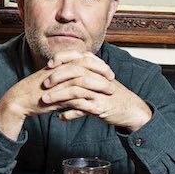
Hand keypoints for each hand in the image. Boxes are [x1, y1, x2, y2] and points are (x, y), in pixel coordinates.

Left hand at [38, 52, 152, 131]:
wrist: (131, 109)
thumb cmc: (111, 94)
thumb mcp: (99, 79)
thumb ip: (85, 71)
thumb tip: (66, 68)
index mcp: (97, 68)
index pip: (77, 56)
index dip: (62, 58)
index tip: (49, 64)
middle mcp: (98, 77)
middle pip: (74, 72)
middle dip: (57, 77)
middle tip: (44, 85)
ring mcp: (99, 92)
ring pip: (75, 91)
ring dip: (58, 96)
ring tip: (45, 101)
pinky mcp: (100, 106)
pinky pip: (81, 109)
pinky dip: (69, 114)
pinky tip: (60, 117)